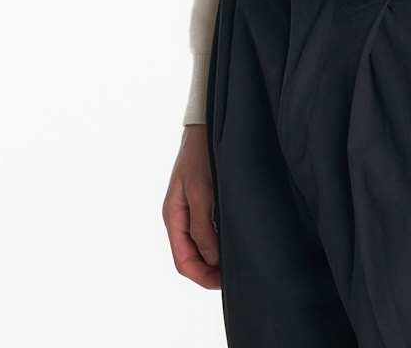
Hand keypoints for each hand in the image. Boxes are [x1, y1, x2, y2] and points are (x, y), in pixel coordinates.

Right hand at [163, 124, 220, 287]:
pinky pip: (208, 229)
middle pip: (191, 256)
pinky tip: (234, 240)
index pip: (183, 260)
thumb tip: (211, 260)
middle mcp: (180, 216)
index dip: (202, 276)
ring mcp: (191, 209)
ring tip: (237, 261)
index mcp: (173, 216)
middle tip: (234, 276)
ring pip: (201, 244)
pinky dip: (219, 240)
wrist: (206, 126)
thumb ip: (203, 226)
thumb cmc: (200, 155)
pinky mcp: (204, 201)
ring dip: (215, 256)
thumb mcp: (201, 191)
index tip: (222, 283)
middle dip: (210, 270)